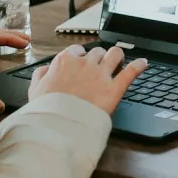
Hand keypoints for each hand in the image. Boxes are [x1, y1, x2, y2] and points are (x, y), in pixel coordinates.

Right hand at [29, 44, 146, 114]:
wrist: (59, 126)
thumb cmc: (47, 110)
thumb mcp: (34, 90)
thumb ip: (40, 75)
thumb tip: (46, 69)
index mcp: (65, 61)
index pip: (77, 51)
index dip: (80, 57)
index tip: (82, 63)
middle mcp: (84, 64)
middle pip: (97, 52)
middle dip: (99, 58)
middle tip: (100, 67)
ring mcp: (101, 75)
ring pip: (115, 54)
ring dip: (117, 56)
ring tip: (119, 60)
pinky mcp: (114, 88)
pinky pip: (131, 71)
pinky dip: (139, 65)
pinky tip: (143, 63)